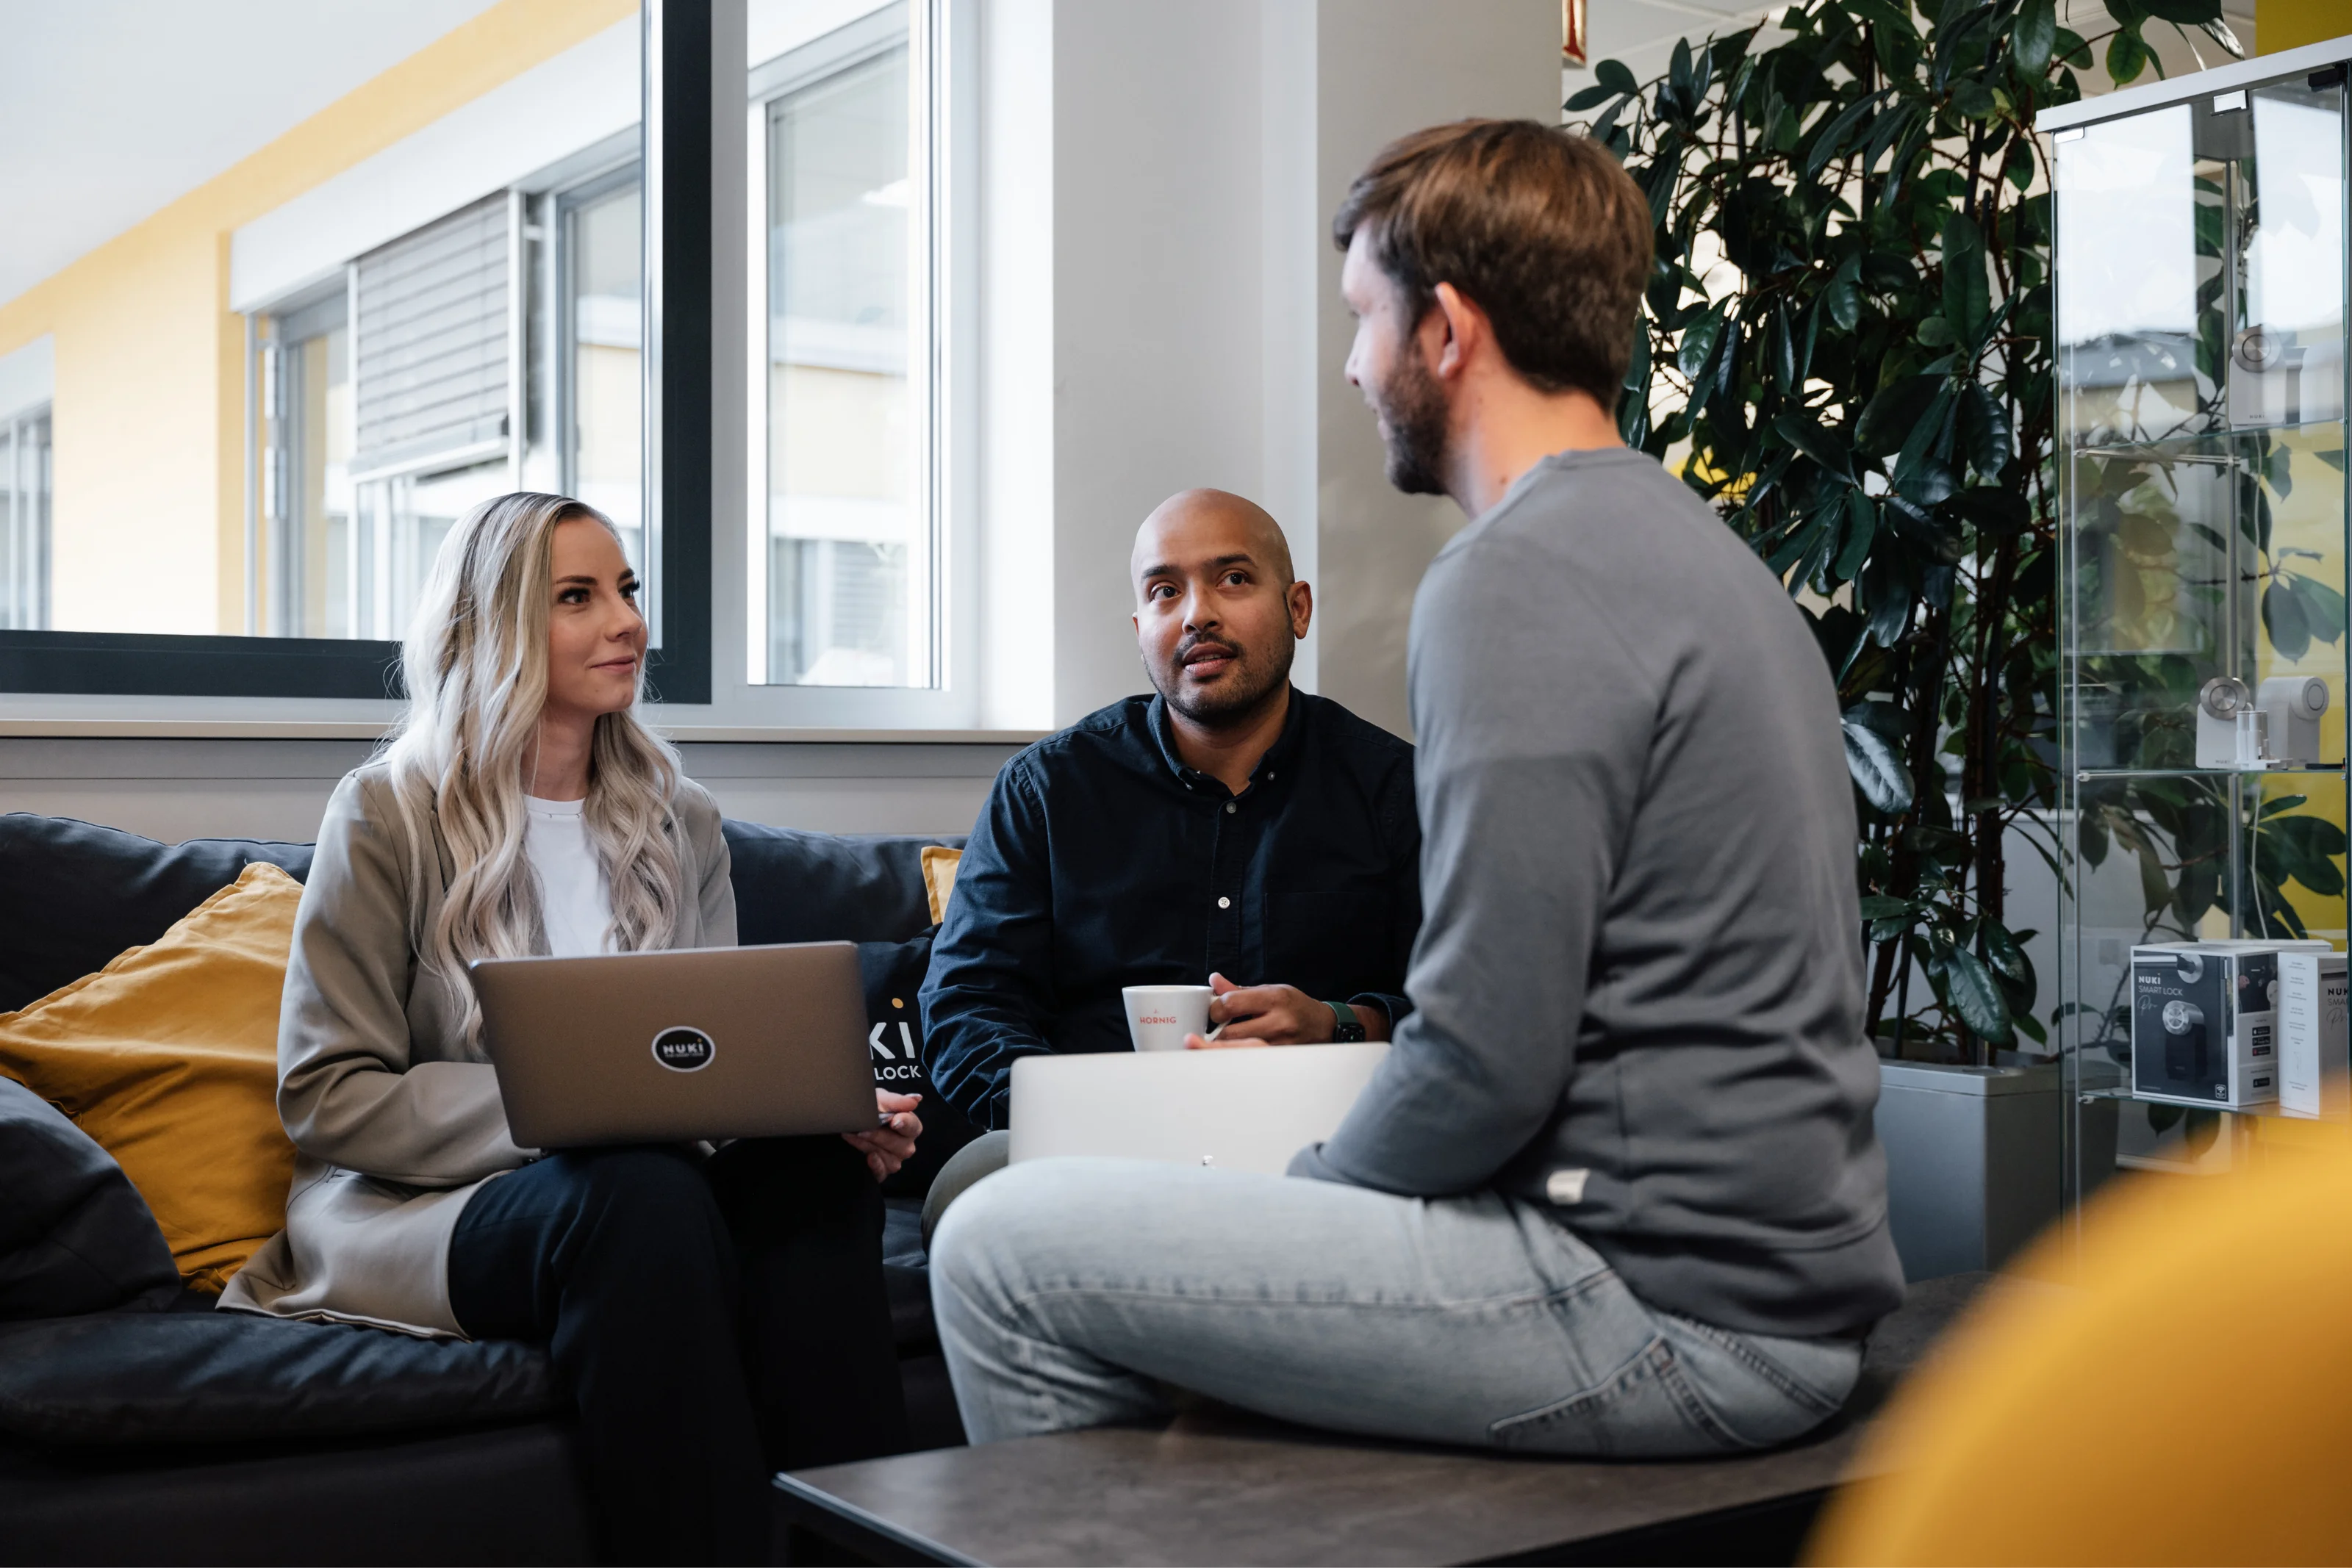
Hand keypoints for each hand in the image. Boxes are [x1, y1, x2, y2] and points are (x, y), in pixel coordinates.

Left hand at [843, 1090, 922, 1181]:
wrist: (847, 1120)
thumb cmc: (867, 1108)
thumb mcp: (879, 1100)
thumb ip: (896, 1101)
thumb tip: (916, 1099)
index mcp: (908, 1126)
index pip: (914, 1127)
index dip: (906, 1124)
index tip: (893, 1121)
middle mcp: (904, 1145)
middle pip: (903, 1146)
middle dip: (881, 1136)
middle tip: (863, 1128)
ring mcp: (893, 1159)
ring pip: (891, 1160)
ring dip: (870, 1147)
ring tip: (854, 1135)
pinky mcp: (880, 1171)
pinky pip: (882, 1173)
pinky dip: (876, 1165)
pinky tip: (867, 1156)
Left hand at [1185, 972, 1330, 1048]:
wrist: (1321, 1026)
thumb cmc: (1293, 1005)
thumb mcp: (1270, 990)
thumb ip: (1239, 989)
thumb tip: (1214, 981)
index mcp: (1273, 999)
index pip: (1231, 1004)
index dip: (1215, 1008)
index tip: (1214, 1011)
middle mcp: (1278, 1022)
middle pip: (1230, 1033)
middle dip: (1215, 1032)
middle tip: (1212, 1030)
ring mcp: (1279, 1045)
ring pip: (1238, 1052)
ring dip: (1223, 1048)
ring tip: (1220, 1042)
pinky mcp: (1278, 1060)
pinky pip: (1249, 1061)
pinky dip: (1237, 1057)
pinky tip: (1234, 1052)